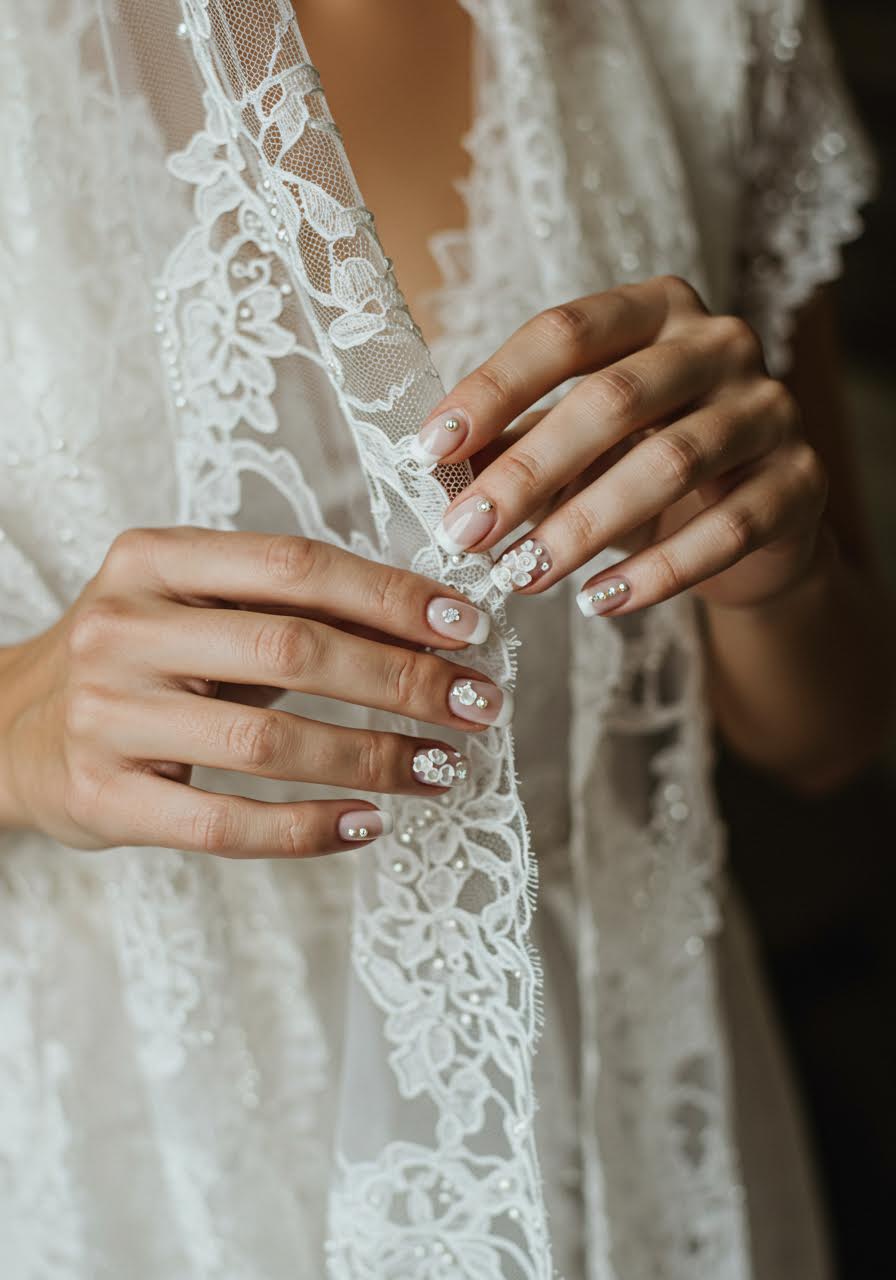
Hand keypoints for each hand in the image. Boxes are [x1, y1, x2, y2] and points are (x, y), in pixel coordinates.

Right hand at [0, 528, 507, 857]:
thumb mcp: (192, 605)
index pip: (294, 565)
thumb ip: (287, 606)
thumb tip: (427, 625)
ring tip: (440, 767)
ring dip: (374, 758)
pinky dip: (308, 828)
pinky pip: (225, 824)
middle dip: (402, 680)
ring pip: (268, 743)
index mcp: (153, 559)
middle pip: (293, 650)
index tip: (467, 627)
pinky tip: (368, 823)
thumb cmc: (137, 658)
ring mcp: (108, 716)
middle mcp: (124, 628)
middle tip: (476, 705)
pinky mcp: (107, 798)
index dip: (390, 596)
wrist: (12, 727)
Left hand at [411, 275, 829, 614]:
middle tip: (466, 533)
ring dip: (583, 528)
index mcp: (654, 310)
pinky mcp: (801, 483)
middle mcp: (720, 343)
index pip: (565, 332)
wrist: (754, 522)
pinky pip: (726, 530)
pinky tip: (598, 601)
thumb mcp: (575, 446)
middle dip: (528, 471)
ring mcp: (769, 410)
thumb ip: (513, 443)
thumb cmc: (644, 464)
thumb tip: (434, 470)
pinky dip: (656, 573)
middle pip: (614, 398)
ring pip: (670, 464)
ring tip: (522, 576)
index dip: (493, 389)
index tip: (430, 451)